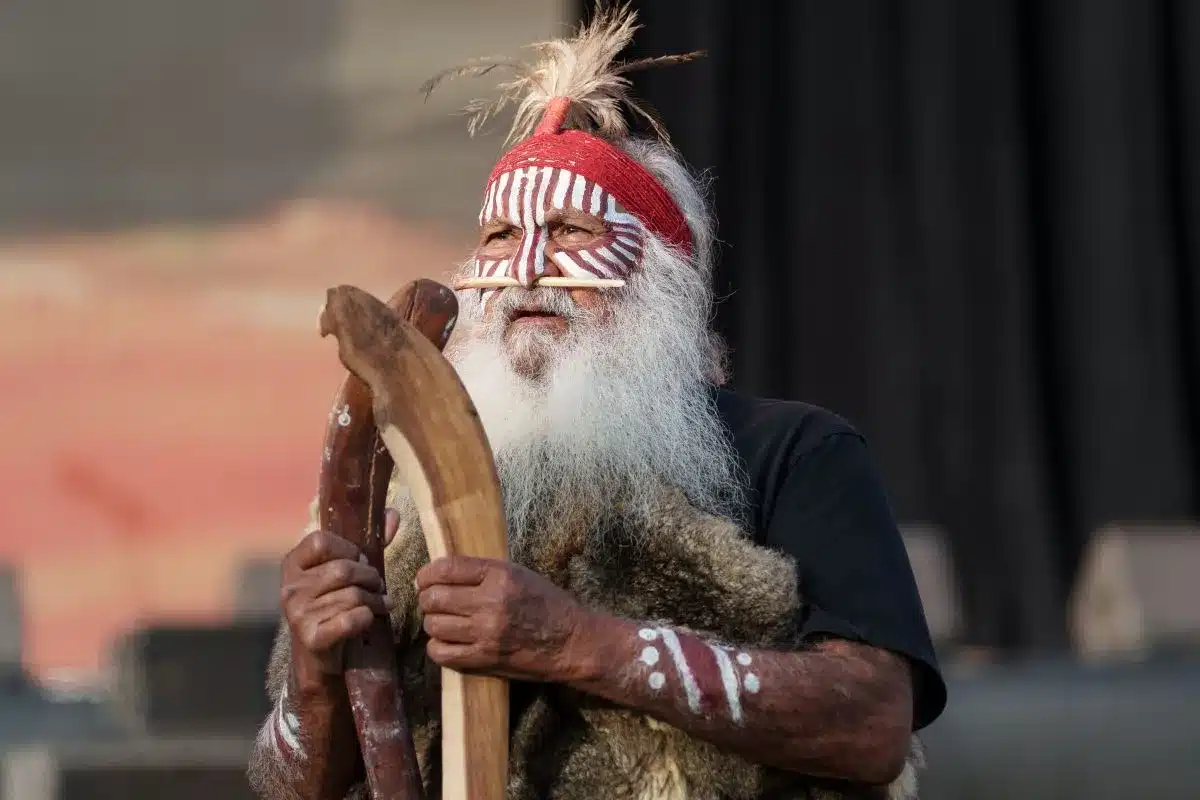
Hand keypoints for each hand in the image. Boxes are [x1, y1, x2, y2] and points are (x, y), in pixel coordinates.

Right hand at [280, 528, 395, 684]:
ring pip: (353, 596)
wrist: (320, 656)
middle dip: (371, 578)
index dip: (348, 549)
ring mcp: (297, 614)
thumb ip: (369, 543)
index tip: (360, 560)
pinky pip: (352, 619)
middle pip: (343, 570)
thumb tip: (392, 514)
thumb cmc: (333, 606)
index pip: (320, 541)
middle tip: (378, 586)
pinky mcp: (311, 638)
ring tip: (381, 604)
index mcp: (292, 565)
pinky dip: (367, 618)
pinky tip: (370, 619)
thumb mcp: (343, 574)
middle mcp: (290, 588)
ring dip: (376, 600)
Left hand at [416, 557, 595, 682]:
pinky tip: (447, 641)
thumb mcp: (518, 574)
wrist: (570, 642)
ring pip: (434, 625)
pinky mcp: (484, 659)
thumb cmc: (546, 603)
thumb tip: (441, 572)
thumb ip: (482, 571)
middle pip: (434, 598)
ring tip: (443, 620)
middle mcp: (490, 603)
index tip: (425, 577)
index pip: (446, 568)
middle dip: (427, 597)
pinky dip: (437, 646)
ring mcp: (486, 634)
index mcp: (500, 575)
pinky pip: (441, 653)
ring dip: (433, 621)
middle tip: (431, 599)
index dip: (427, 573)